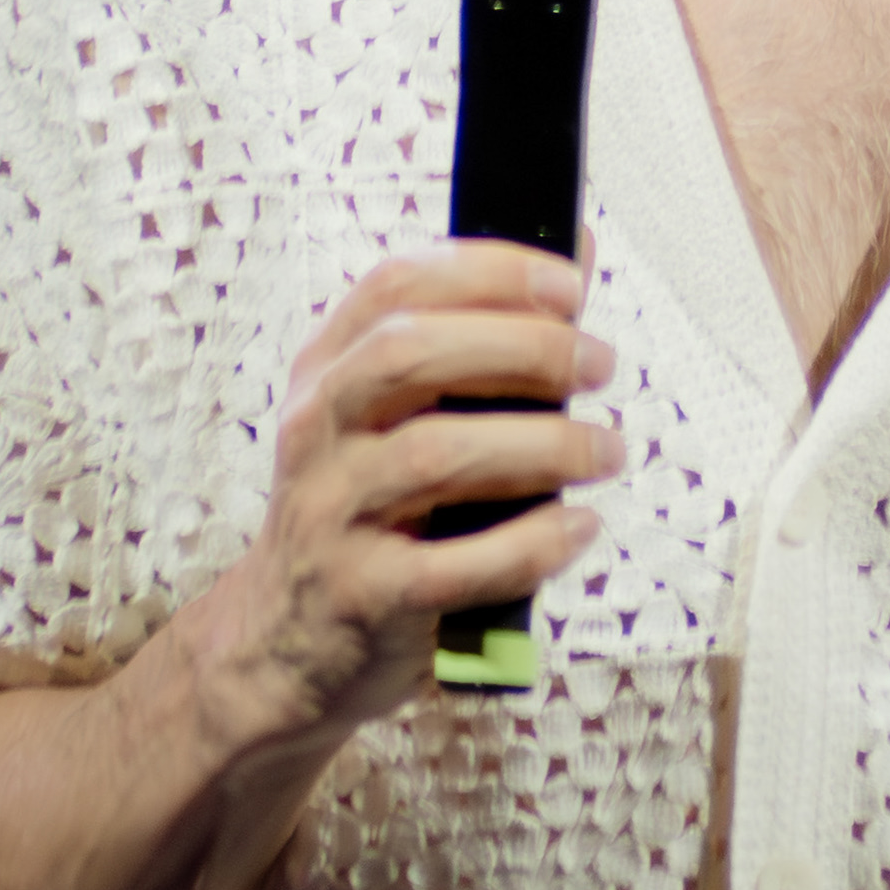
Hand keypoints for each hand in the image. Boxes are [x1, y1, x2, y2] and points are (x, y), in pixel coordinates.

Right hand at [193, 238, 622, 757]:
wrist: (283, 641)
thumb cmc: (370, 508)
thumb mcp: (395, 416)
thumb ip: (482, 339)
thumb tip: (578, 249)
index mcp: (327, 369)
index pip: (396, 284)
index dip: (489, 271)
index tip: (569, 284)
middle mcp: (316, 430)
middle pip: (411, 354)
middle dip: (523, 347)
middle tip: (598, 364)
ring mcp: (331, 513)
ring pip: (435, 455)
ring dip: (543, 445)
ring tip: (606, 449)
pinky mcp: (362, 595)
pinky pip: (453, 564)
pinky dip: (530, 543)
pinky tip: (577, 528)